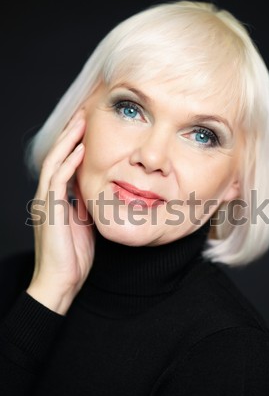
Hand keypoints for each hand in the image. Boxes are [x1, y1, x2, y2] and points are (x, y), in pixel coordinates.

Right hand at [26, 109, 95, 314]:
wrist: (61, 281)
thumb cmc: (73, 258)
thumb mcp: (84, 226)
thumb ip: (85, 207)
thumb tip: (96, 193)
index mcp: (56, 200)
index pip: (64, 164)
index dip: (74, 144)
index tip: (89, 128)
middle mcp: (48, 196)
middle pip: (57, 156)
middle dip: (71, 134)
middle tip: (84, 113)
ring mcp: (46, 201)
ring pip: (55, 162)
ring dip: (69, 140)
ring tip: (81, 121)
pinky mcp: (49, 209)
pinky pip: (58, 179)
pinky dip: (69, 162)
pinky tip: (80, 148)